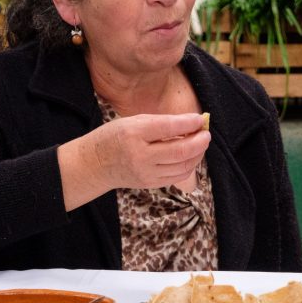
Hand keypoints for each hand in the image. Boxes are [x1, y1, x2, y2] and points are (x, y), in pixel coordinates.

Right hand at [58, 113, 210, 210]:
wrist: (95, 164)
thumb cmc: (115, 137)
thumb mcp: (132, 121)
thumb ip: (161, 122)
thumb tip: (191, 122)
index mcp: (134, 133)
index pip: (169, 127)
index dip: (189, 123)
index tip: (200, 119)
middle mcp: (140, 155)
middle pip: (180, 151)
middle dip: (199, 141)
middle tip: (206, 134)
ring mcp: (146, 172)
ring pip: (183, 166)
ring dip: (198, 154)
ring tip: (200, 143)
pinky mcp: (150, 184)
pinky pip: (178, 176)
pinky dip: (189, 165)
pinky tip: (191, 156)